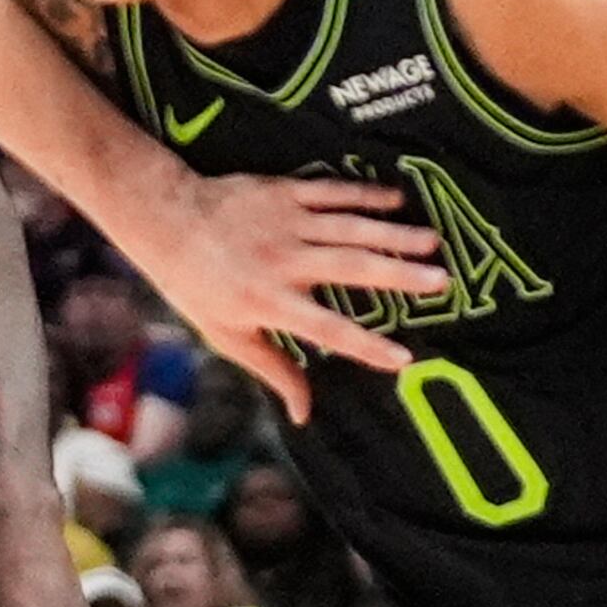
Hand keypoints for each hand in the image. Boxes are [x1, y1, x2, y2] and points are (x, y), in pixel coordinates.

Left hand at [100, 172, 444, 414]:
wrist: (165, 218)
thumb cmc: (195, 285)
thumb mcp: (226, 336)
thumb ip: (273, 370)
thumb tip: (305, 415)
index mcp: (267, 302)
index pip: (326, 329)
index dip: (366, 347)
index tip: (404, 360)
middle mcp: (281, 261)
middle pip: (349, 269)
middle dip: (398, 276)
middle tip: (441, 282)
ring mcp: (284, 222)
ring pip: (349, 228)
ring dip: (393, 235)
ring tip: (432, 242)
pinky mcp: (284, 191)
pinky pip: (332, 192)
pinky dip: (365, 195)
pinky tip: (397, 199)